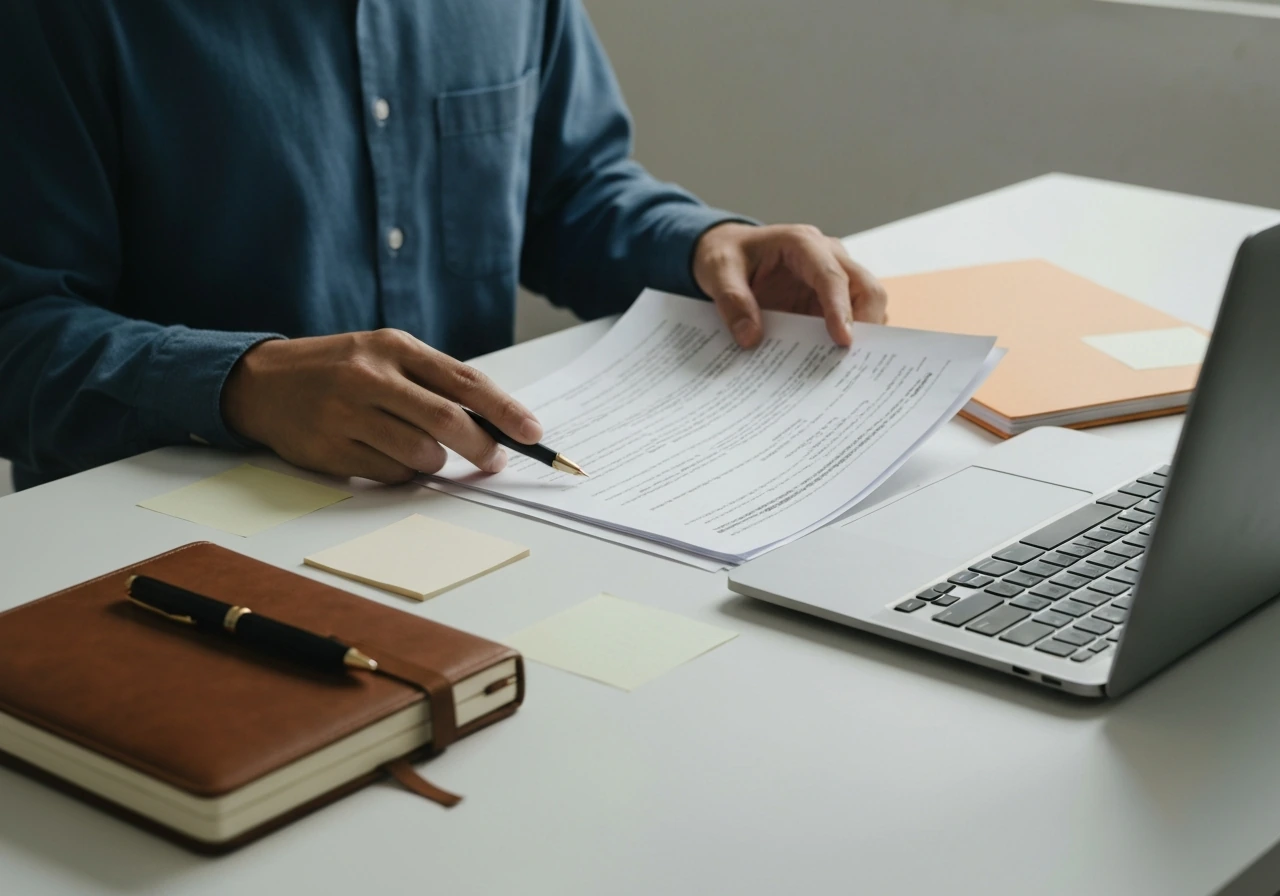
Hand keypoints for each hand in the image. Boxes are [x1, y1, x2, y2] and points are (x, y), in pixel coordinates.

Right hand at [221, 330, 542, 483]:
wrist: (262, 381)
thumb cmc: (340, 369)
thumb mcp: (385, 355)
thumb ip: (434, 382)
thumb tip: (494, 422)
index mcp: (394, 347)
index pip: (464, 380)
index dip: (505, 410)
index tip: (532, 432)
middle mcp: (371, 377)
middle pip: (447, 421)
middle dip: (482, 448)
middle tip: (496, 462)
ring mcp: (347, 414)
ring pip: (421, 454)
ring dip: (438, 464)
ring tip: (427, 453)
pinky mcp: (329, 449)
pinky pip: (390, 474)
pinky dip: (404, 474)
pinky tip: (389, 457)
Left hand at [692, 222, 887, 347]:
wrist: (728, 254)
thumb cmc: (727, 256)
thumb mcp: (718, 271)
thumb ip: (732, 301)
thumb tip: (750, 339)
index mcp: (802, 244)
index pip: (832, 275)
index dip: (840, 308)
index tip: (843, 340)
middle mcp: (828, 258)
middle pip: (867, 288)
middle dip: (866, 324)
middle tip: (853, 362)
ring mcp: (833, 281)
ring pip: (868, 306)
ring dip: (863, 337)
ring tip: (846, 370)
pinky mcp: (830, 303)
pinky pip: (851, 323)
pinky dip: (849, 343)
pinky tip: (832, 366)